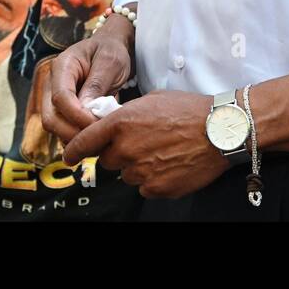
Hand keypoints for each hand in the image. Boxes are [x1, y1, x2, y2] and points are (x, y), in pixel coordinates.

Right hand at [41, 16, 133, 143]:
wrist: (109, 48)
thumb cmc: (111, 52)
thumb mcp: (110, 62)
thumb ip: (97, 85)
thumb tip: (85, 111)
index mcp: (62, 66)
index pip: (60, 97)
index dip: (77, 115)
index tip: (98, 124)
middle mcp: (52, 83)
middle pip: (50, 117)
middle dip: (73, 132)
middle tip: (99, 137)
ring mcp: (53, 97)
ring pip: (54, 126)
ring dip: (74, 137)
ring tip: (99, 137)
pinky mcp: (60, 109)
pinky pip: (62, 129)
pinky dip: (76, 137)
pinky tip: (95, 136)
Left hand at [62, 90, 227, 198]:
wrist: (219, 130)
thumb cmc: (189, 110)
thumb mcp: (152, 100)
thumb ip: (127, 114)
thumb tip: (114, 125)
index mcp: (121, 123)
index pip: (85, 142)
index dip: (74, 151)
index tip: (69, 156)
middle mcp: (126, 149)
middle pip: (108, 161)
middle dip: (119, 154)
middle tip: (142, 144)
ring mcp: (141, 172)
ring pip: (128, 175)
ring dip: (138, 167)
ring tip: (163, 152)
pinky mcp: (156, 188)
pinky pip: (145, 188)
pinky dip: (154, 179)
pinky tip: (171, 164)